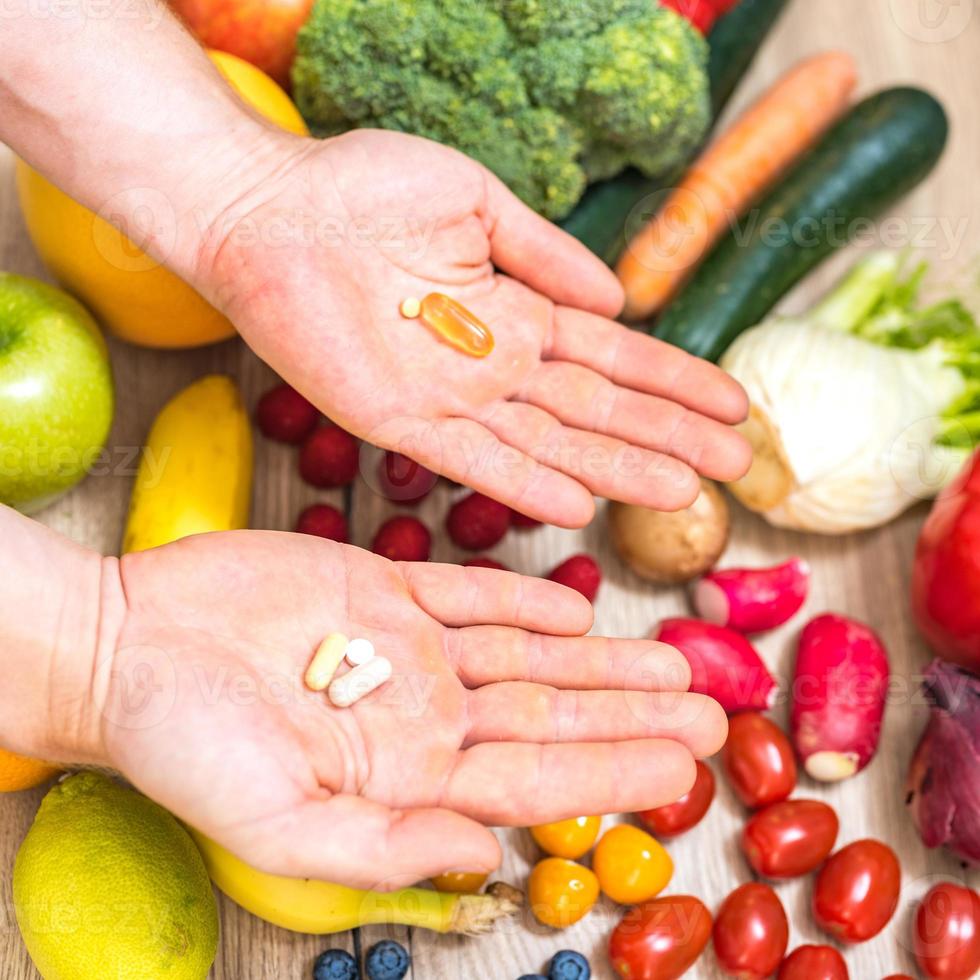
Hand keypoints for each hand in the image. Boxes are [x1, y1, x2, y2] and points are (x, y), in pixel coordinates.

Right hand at [95, 531, 724, 888]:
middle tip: (712, 710)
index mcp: (407, 771)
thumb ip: (384, 845)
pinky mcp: (379, 583)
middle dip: (632, 713)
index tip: (685, 762)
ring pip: (527, 653)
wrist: (124, 647)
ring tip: (671, 662)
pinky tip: (577, 609)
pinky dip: (524, 600)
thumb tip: (483, 853)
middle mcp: (421, 708)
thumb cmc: (183, 743)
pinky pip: (469, 592)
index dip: (613, 767)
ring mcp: (406, 644)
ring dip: (600, 657)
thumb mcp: (274, 822)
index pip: (535, 772)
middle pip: (550, 712)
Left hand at [193, 130, 750, 526]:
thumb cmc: (362, 190)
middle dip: (668, 438)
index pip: (613, 357)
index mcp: (516, 312)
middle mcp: (493, 365)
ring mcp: (450, 399)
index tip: (732, 407)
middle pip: (597, 411)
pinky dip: (526, 484)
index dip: (674, 383)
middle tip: (736, 469)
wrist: (266, 210)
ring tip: (684, 495)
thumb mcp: (477, 204)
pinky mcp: (397, 422)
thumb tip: (620, 296)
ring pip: (551, 443)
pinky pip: (473, 460)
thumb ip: (547, 254)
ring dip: (618, 470)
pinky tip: (580, 507)